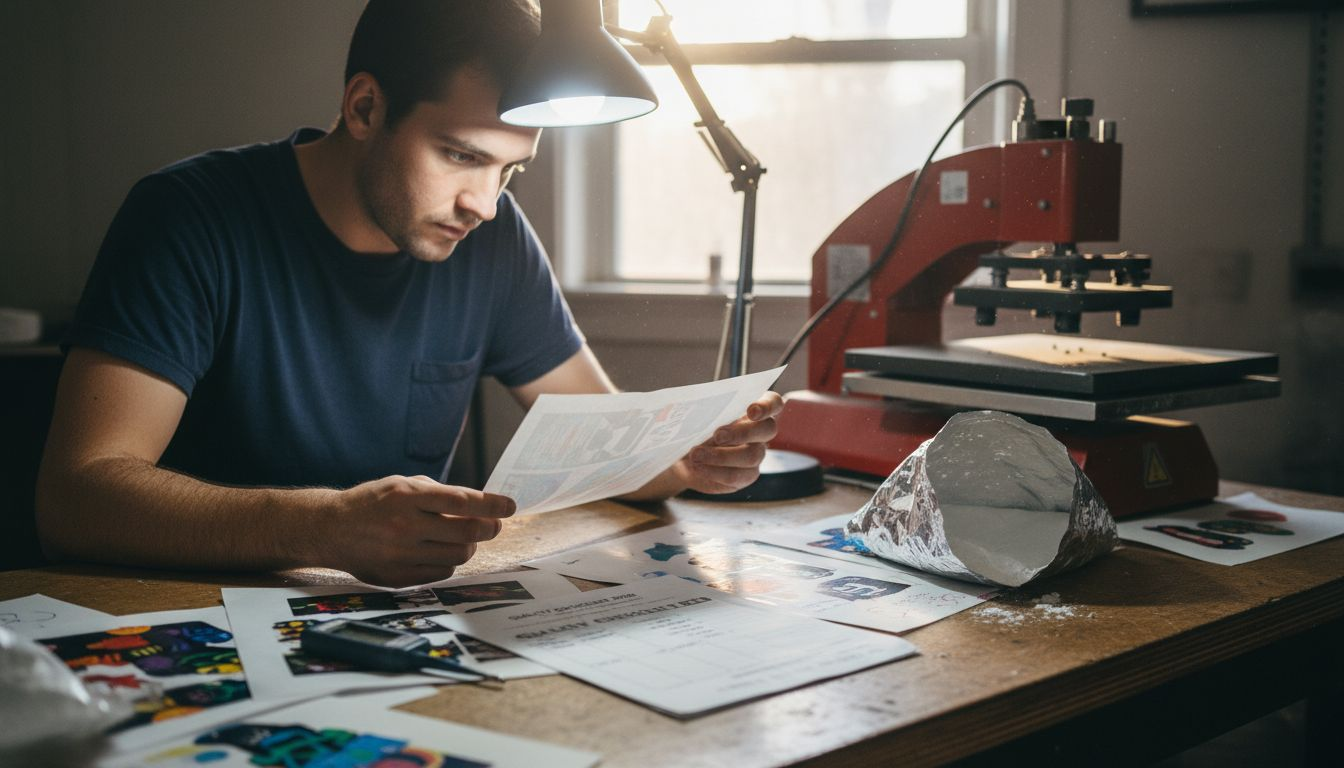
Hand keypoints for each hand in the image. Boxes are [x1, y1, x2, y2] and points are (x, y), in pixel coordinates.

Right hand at [322, 475, 514, 586]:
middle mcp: (404, 526)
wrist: (331, 529)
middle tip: (494, 524)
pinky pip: (442, 573)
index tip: (510, 506)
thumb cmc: (373, 503)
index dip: (492, 504)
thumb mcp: (402, 485)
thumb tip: (481, 506)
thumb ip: (439, 494)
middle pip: (466, 533)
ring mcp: (400, 554)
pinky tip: (439, 552)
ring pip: (458, 556)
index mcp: (407, 496)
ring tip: (463, 538)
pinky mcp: (398, 577)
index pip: (462, 501)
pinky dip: (449, 563)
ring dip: (469, 546)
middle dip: (489, 528)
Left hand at [676, 391, 783, 493]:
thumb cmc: (694, 428)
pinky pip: (737, 476)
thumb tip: (698, 410)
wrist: (685, 457)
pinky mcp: (747, 475)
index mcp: (752, 409)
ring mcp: (756, 454)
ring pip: (751, 456)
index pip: (773, 402)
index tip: (751, 410)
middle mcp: (759, 431)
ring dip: (721, 456)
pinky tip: (698, 467)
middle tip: (717, 435)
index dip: (767, 406)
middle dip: (742, 433)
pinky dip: (715, 472)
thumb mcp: (697, 415)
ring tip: (696, 455)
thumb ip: (705, 410)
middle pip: (767, 429)